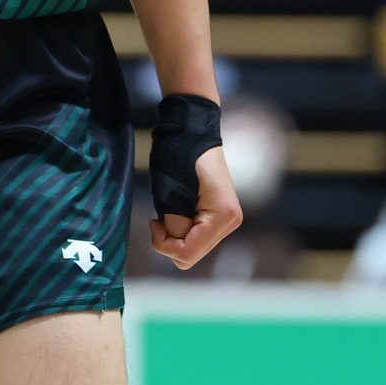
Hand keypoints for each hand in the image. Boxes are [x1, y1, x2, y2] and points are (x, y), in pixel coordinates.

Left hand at [149, 145, 243, 270]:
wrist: (191, 131)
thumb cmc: (178, 155)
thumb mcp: (169, 193)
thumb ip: (175, 224)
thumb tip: (177, 243)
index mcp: (223, 217)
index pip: (187, 253)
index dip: (164, 244)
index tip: (154, 222)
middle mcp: (231, 222)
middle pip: (192, 254)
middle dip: (171, 239)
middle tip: (161, 216)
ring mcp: (227, 219)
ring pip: (193, 247)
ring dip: (176, 233)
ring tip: (171, 207)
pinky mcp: (220, 215)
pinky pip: (196, 236)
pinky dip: (182, 227)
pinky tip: (178, 208)